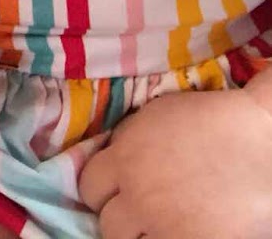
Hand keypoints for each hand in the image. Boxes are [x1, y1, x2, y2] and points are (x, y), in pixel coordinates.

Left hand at [80, 85, 271, 238]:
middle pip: (108, 224)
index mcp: (124, 158)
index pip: (88, 187)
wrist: (260, 146)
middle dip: (120, 219)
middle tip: (139, 215)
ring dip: (142, 236)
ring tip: (159, 228)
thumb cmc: (211, 121)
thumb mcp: (155, 116)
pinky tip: (180, 234)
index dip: (101, 190)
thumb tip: (111, 154)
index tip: (115, 192)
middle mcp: (137, 196)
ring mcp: (164, 227)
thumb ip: (127, 138)